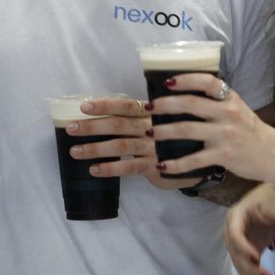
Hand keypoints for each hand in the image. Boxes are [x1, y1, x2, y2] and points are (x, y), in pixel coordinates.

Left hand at [66, 95, 198, 190]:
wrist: (204, 159)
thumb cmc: (176, 136)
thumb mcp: (165, 119)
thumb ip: (143, 115)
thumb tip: (109, 109)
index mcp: (152, 112)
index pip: (125, 106)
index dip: (104, 105)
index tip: (83, 105)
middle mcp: (152, 127)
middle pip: (118, 125)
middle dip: (92, 126)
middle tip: (70, 128)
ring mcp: (154, 148)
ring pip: (120, 146)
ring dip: (95, 148)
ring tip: (75, 151)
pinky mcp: (157, 167)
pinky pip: (130, 168)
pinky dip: (111, 168)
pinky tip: (94, 170)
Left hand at [147, 73, 274, 181]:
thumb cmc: (251, 131)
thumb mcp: (237, 108)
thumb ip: (216, 101)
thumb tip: (184, 95)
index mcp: (229, 98)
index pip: (206, 81)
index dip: (185, 79)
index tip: (167, 82)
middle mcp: (227, 113)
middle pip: (189, 104)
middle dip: (165, 105)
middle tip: (150, 107)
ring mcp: (225, 135)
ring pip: (186, 130)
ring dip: (163, 131)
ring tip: (149, 133)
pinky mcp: (224, 155)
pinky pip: (193, 159)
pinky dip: (175, 164)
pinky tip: (162, 165)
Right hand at [224, 183, 274, 274]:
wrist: (273, 201)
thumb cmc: (270, 198)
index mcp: (235, 217)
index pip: (235, 235)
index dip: (243, 248)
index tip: (256, 258)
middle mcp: (232, 233)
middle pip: (236, 254)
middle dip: (250, 268)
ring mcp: (239, 245)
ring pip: (241, 265)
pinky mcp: (248, 253)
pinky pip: (248, 268)